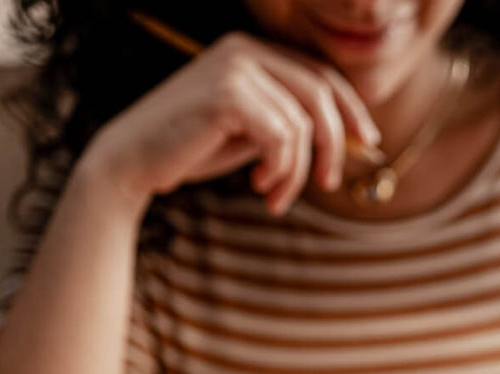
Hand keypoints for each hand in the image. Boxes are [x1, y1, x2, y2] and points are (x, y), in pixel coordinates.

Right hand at [83, 31, 380, 216]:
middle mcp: (244, 50)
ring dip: (296, 173)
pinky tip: (260, 187)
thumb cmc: (190, 151)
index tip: (367, 143)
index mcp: (251, 52)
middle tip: (329, 183)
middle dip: (334, 144)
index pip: (319, 74)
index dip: (350, 109)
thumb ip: (289, 127)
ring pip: (301, 124)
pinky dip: (280, 170)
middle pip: (320, 94)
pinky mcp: (228, 94)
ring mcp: (235, 68)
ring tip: (275, 198)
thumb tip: (346, 140)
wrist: (132, 163)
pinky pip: (282, 137)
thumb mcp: (250, 135)